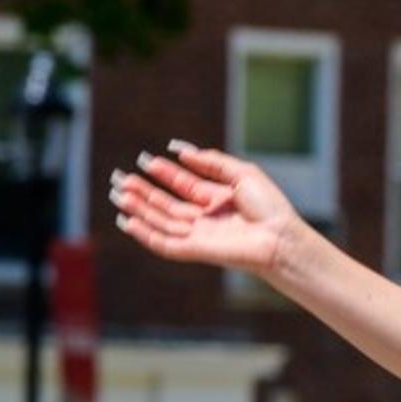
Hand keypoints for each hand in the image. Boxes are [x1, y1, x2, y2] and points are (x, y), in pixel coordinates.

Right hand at [109, 142, 306, 277]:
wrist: (281, 236)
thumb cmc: (270, 208)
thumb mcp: (242, 173)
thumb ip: (212, 162)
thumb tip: (181, 150)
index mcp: (219, 200)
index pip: (185, 186)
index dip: (165, 174)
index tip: (146, 160)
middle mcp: (208, 219)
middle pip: (168, 205)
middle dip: (144, 192)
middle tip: (121, 178)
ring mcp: (201, 236)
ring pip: (162, 222)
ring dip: (140, 209)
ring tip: (119, 194)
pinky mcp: (197, 251)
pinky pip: (165, 244)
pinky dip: (146, 234)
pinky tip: (128, 221)